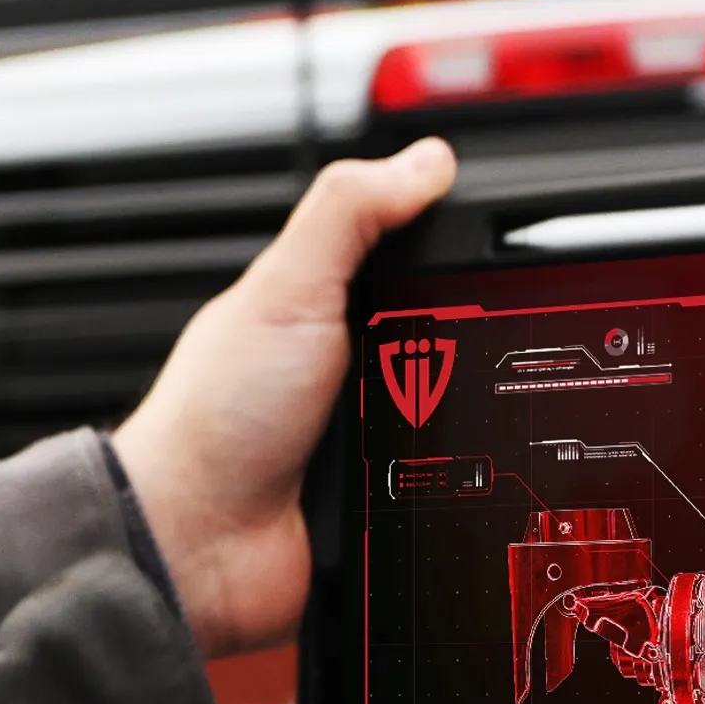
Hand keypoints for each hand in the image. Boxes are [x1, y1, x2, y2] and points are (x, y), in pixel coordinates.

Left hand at [109, 139, 456, 656]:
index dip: (458, 262)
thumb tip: (425, 160)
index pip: (416, 267)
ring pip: (459, 416)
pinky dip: (456, 486)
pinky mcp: (388, 506)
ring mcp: (370, 439)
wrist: (197, 543)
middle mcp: (347, 372)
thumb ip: (347, 215)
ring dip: (464, 423)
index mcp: (323, 310)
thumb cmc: (214, 420)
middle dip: (471, 353)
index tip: (507, 257)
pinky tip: (452, 476)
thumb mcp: (286, 291)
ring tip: (452, 418)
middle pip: (452, 344)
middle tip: (466, 357)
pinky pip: (449, 488)